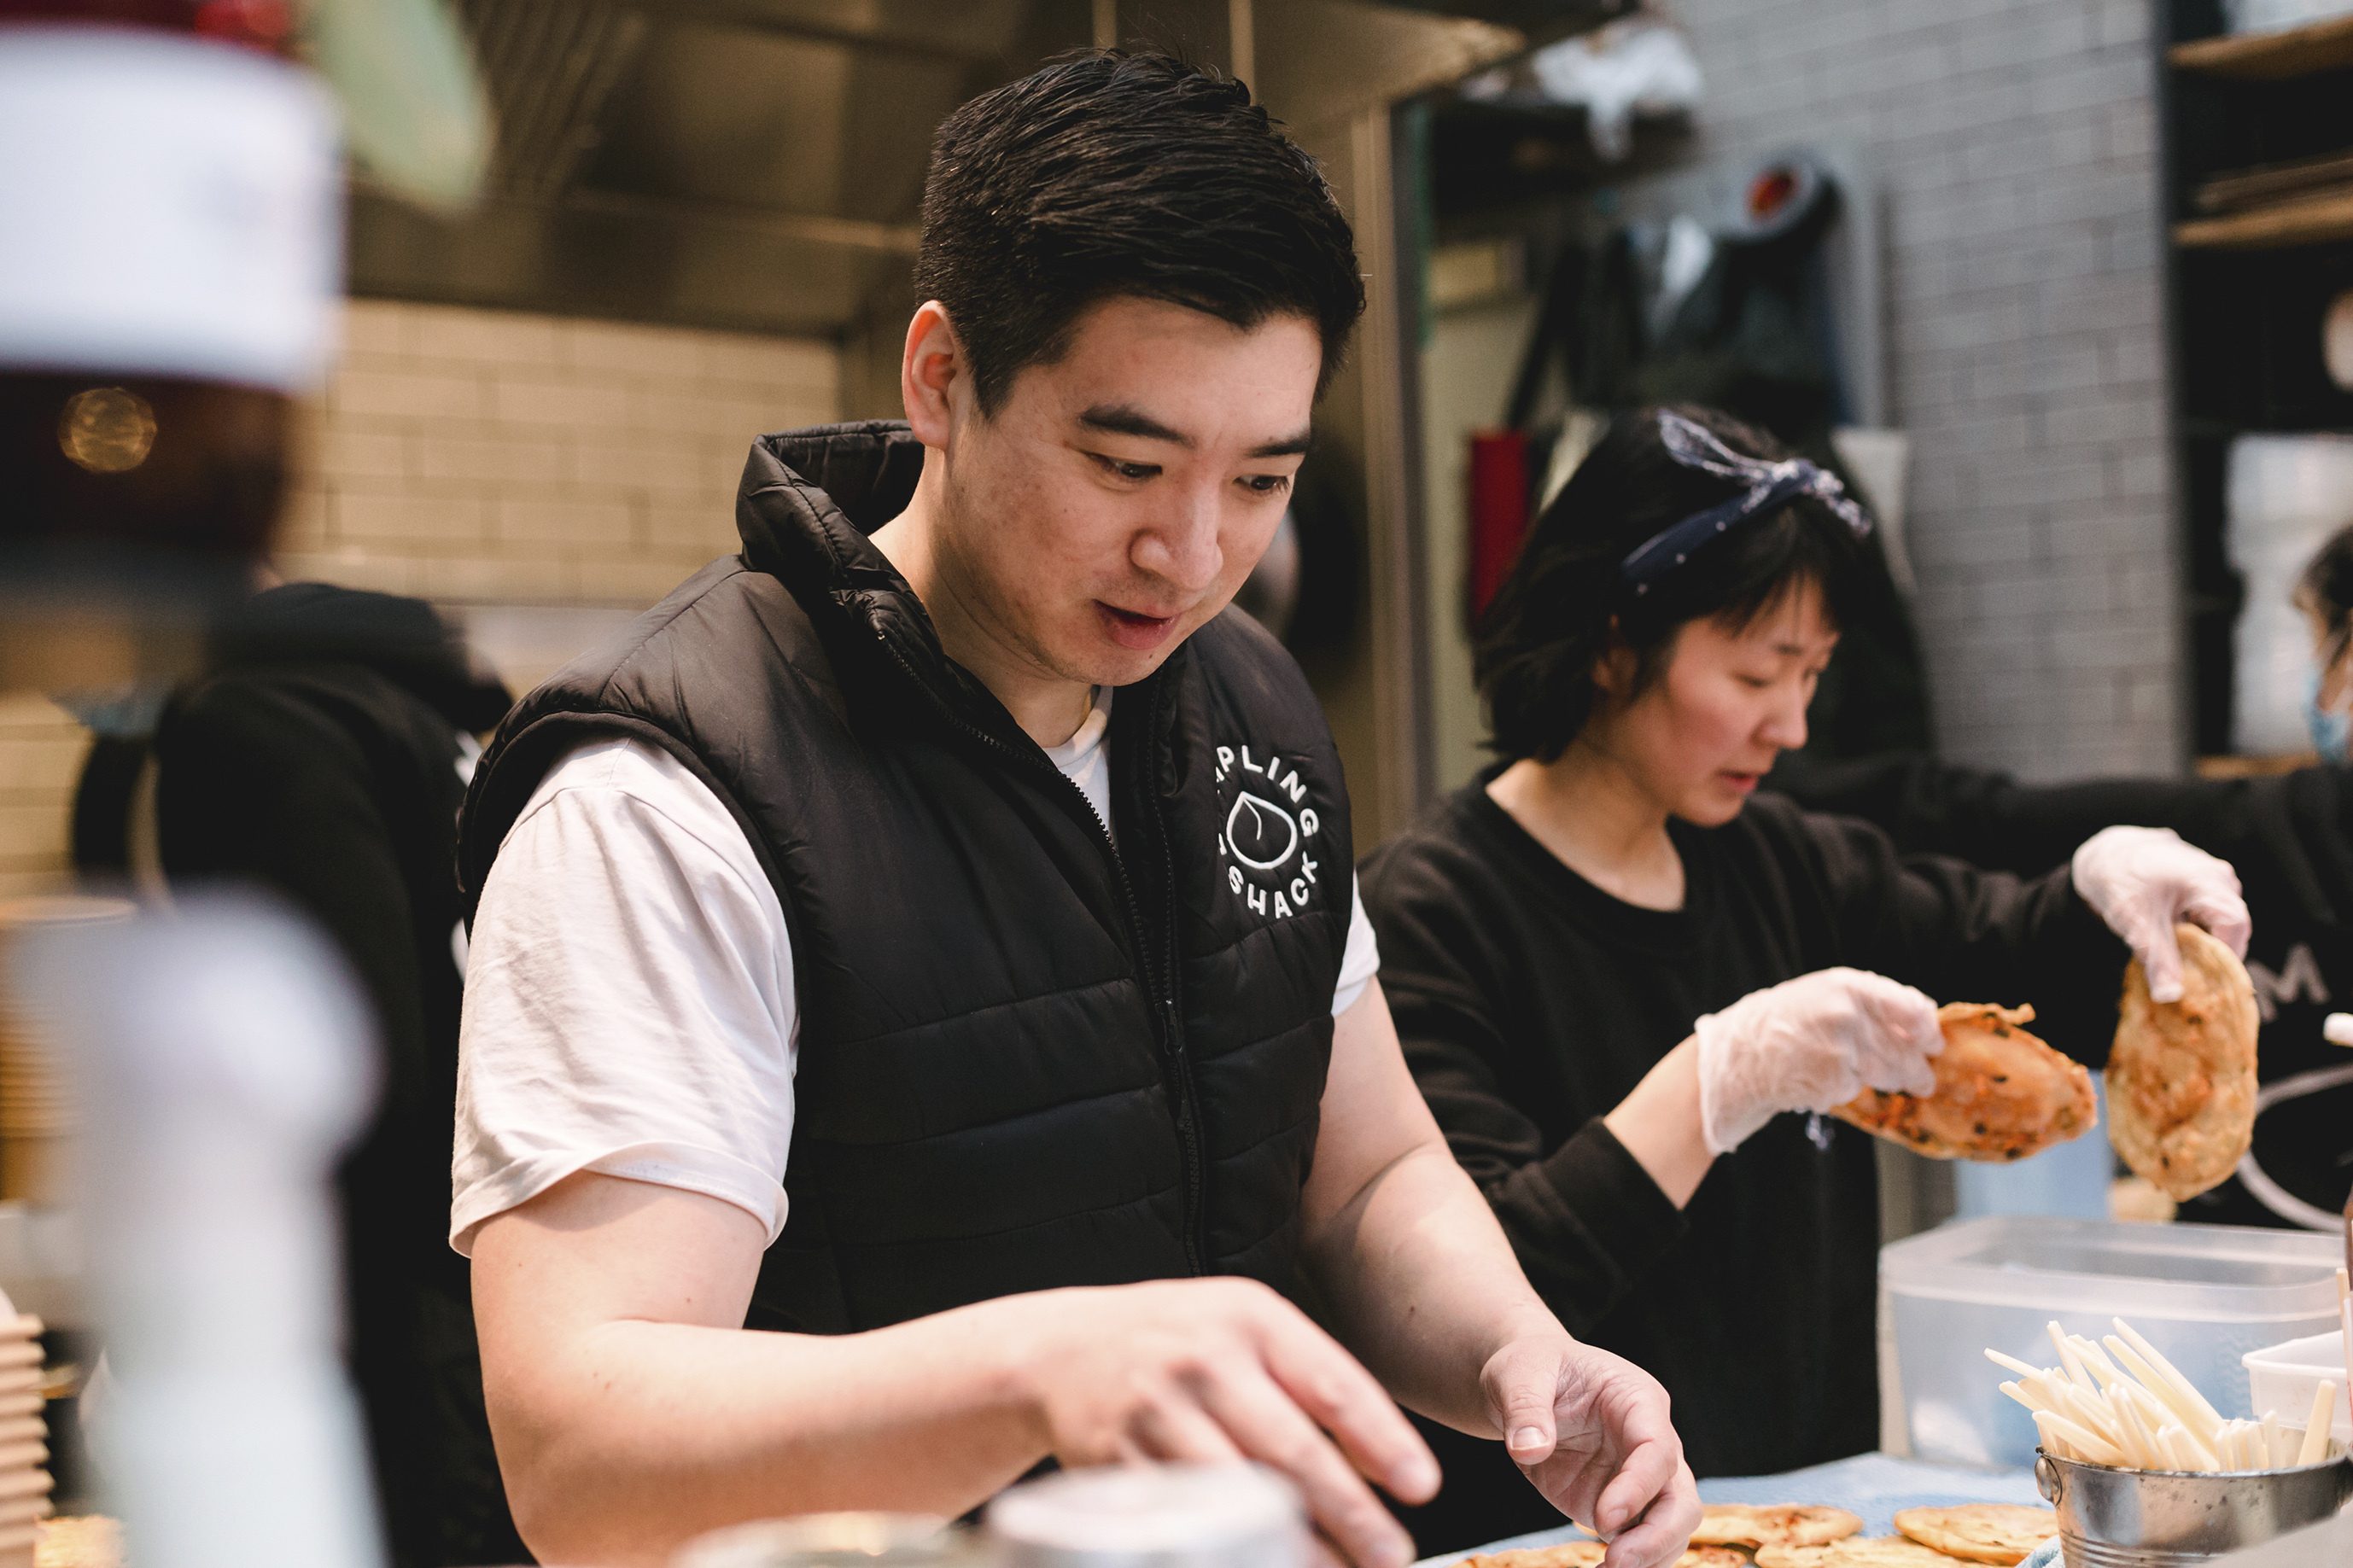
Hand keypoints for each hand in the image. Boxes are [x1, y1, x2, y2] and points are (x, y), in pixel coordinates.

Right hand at [1016, 1277, 1437, 1567]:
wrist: (1062, 1349)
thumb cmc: (1177, 1341)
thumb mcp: (1245, 1328)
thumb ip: (1310, 1380)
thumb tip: (1384, 1461)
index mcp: (1251, 1319)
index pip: (1332, 1384)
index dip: (1382, 1440)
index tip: (1422, 1487)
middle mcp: (1204, 1360)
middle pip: (1292, 1451)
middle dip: (1351, 1514)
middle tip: (1392, 1555)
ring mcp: (1157, 1412)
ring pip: (1240, 1495)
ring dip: (1296, 1546)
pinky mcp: (1118, 1461)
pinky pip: (1184, 1519)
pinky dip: (1227, 1552)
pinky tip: (1260, 1566)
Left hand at [1485, 1334, 1697, 1567]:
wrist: (1524, 1388)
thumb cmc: (1532, 1368)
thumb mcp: (1519, 1373)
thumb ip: (1525, 1409)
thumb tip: (1528, 1449)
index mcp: (1638, 1401)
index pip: (1658, 1449)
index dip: (1638, 1487)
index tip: (1604, 1519)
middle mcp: (1650, 1443)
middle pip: (1681, 1498)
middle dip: (1659, 1535)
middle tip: (1617, 1562)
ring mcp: (1638, 1479)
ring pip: (1671, 1526)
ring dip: (1650, 1555)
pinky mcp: (1618, 1506)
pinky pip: (1640, 1539)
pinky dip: (1633, 1561)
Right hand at [1692, 968, 1941, 1154]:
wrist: (1736, 1053)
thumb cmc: (1782, 1020)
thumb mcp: (1823, 993)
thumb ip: (1870, 1001)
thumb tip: (1923, 1017)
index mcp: (1849, 986)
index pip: (1911, 1009)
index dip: (1928, 1031)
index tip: (1933, 1044)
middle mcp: (1848, 1015)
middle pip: (1903, 1050)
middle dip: (1915, 1069)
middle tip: (1921, 1079)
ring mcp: (1840, 1050)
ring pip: (1886, 1074)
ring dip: (1886, 1082)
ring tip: (1865, 1076)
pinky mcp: (1831, 1082)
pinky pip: (1855, 1091)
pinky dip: (1844, 1090)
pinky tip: (1821, 1080)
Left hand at [2071, 826, 2251, 1003]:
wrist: (2106, 853)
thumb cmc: (2120, 879)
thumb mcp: (2135, 922)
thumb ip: (2157, 960)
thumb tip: (2169, 997)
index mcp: (2209, 881)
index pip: (2235, 927)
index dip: (2225, 958)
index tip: (2207, 985)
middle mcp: (2221, 879)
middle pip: (2232, 929)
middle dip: (2213, 958)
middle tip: (2192, 984)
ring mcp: (2217, 881)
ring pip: (2222, 926)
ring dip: (2204, 948)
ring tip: (2181, 968)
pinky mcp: (2207, 888)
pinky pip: (2212, 918)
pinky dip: (2198, 936)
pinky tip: (2177, 949)